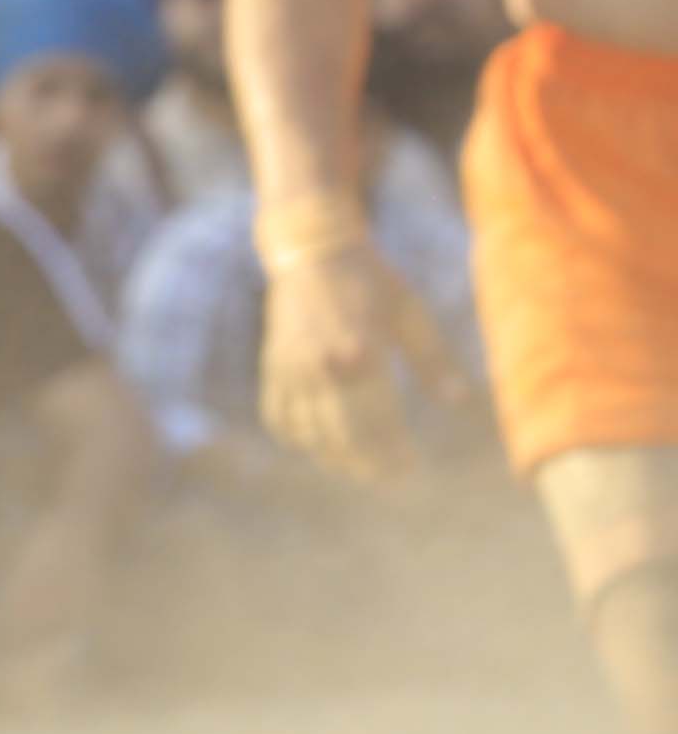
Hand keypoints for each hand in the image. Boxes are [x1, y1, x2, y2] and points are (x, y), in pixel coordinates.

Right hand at [258, 235, 459, 480]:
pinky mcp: (274, 369)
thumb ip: (433, 360)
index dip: (393, 452)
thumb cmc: (373, 282)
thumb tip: (459, 401)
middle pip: (345, 435)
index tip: (409, 469)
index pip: (379, 422)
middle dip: (367, 463)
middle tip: (388, 479)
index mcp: (362, 355)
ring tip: (358, 469)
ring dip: (335, 457)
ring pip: (311, 433)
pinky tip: (319, 445)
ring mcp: (292, 371)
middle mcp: (322, 368)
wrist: (313, 253)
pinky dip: (298, 437)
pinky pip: (280, 417)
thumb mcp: (411, 315)